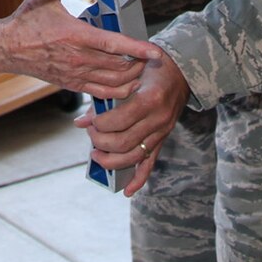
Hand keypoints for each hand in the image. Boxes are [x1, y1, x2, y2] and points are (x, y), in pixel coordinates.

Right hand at [0, 0, 159, 100]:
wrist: (7, 48)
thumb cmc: (25, 24)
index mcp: (75, 35)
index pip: (114, 44)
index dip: (137, 48)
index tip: (154, 51)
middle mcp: (78, 58)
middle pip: (120, 66)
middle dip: (140, 62)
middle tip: (150, 56)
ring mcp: (76, 73)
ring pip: (114, 82)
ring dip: (132, 77)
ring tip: (142, 68)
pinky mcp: (72, 84)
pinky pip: (101, 93)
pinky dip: (118, 91)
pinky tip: (127, 84)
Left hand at [74, 53, 189, 196]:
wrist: (181, 71)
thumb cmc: (150, 69)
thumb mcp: (128, 76)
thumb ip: (104, 99)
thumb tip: (80, 122)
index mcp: (149, 100)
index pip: (118, 122)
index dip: (99, 125)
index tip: (91, 122)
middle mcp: (158, 119)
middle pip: (123, 143)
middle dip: (100, 142)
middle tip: (92, 135)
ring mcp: (162, 132)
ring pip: (134, 157)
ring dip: (112, 161)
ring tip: (96, 156)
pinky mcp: (163, 140)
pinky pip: (151, 163)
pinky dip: (139, 180)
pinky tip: (127, 192)